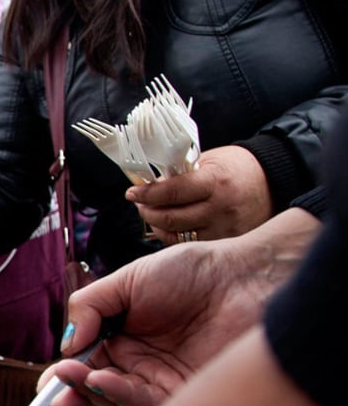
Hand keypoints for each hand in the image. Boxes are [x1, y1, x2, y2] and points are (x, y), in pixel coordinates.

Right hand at [45, 208, 318, 405]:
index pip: (85, 362)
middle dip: (71, 390)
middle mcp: (139, 363)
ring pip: (116, 398)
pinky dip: (119, 396)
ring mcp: (160, 380)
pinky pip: (146, 404)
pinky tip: (102, 380)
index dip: (64, 374)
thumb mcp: (128, 280)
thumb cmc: (192, 271)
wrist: (246, 278)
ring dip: (91, 393)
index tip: (47, 382)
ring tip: (76, 378)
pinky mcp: (184, 394)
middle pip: (95, 386)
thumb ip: (90, 306)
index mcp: (121, 337)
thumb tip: (65, 344)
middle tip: (55, 388)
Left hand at [128, 145, 273, 242]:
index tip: (132, 192)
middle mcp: (220, 208)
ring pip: (177, 235)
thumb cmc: (236, 167)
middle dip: (147, 211)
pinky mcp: (228, 242)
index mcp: (214, 181)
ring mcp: (225, 228)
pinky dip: (174, 237)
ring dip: (157, 226)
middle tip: (140, 204)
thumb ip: (180, 174)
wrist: (273, 180)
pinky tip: (170, 226)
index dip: (146, 194)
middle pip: (170, 218)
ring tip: (153, 214)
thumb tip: (147, 185)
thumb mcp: (208, 161)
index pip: (171, 191)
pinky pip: (191, 244)